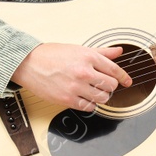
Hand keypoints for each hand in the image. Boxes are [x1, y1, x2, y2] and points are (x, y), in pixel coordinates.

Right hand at [11, 42, 134, 110]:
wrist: (28, 63)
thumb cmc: (51, 55)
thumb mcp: (78, 49)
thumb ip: (101, 52)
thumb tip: (118, 51)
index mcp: (88, 57)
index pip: (114, 70)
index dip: (123, 77)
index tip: (127, 82)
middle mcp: (84, 72)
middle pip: (111, 86)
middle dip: (110, 86)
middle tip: (103, 85)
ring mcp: (76, 87)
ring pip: (102, 98)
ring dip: (101, 96)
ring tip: (93, 91)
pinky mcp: (67, 99)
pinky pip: (89, 107)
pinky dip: (90, 104)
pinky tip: (84, 97)